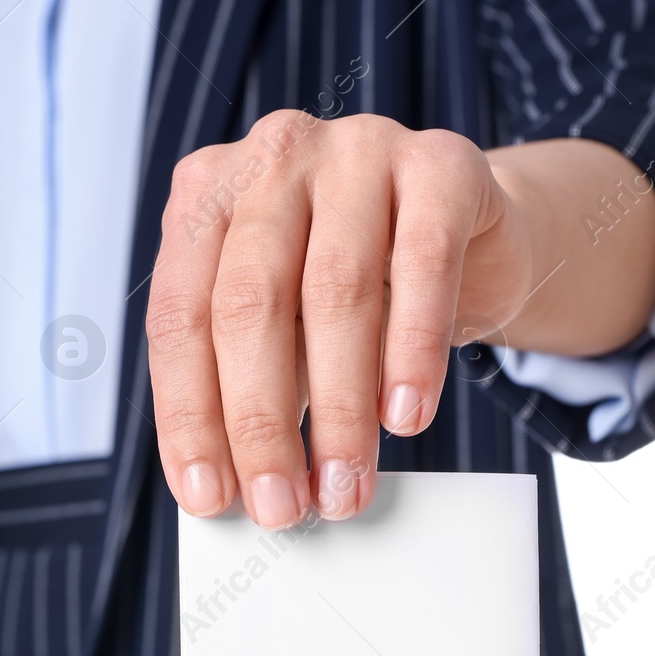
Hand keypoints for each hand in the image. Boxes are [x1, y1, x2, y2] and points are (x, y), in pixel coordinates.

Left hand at [144, 111, 654, 527]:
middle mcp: (272, 158)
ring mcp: (356, 149)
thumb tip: (234, 485)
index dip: (190, 415)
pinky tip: (406, 415)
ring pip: (336, 291)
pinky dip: (413, 351)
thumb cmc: (361, 289)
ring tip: (346, 483)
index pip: (180, 317)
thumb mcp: (288, 332)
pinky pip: (424, 264)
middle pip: (250, 304)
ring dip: (340, 408)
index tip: (209, 497)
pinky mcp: (441, 164)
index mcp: (208, 196)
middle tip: (281, 506)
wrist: (474, 234)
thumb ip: (253, 386)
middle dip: (262, 422)